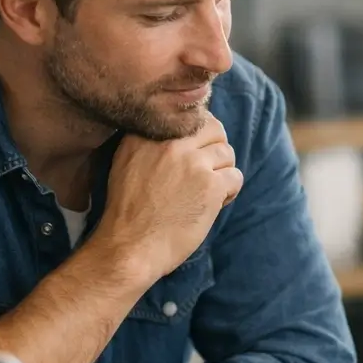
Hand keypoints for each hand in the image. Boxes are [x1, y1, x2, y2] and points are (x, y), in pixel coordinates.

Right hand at [89, 112, 242, 284]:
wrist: (129, 247)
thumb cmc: (129, 212)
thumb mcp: (127, 164)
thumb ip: (152, 144)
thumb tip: (187, 131)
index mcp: (145, 134)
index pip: (190, 116)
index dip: (200, 134)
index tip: (197, 152)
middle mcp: (169, 142)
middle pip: (214, 129)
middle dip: (217, 148)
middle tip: (208, 171)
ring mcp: (192, 162)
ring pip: (227, 153)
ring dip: (223, 172)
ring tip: (207, 192)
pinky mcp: (210, 185)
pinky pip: (235, 177)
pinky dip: (230, 192)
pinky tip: (213, 205)